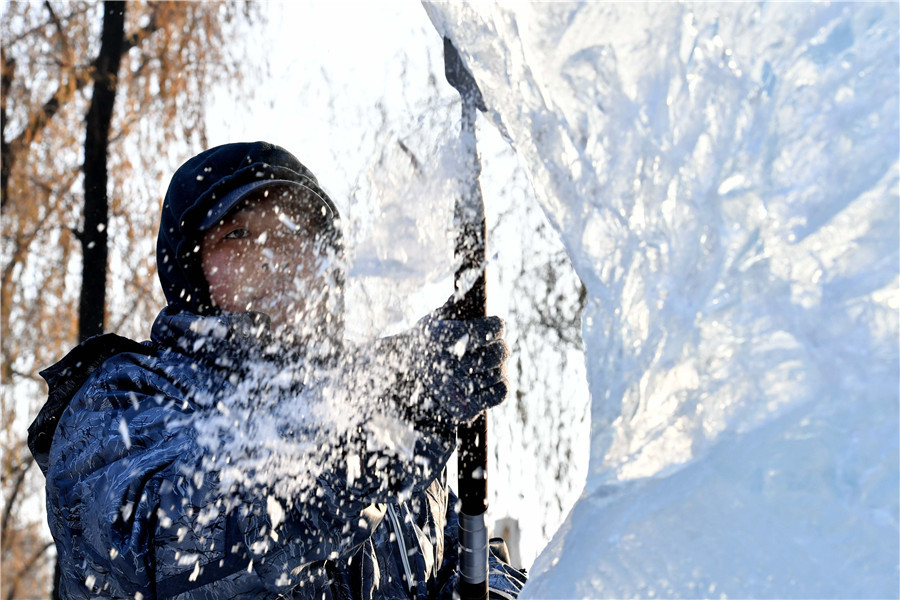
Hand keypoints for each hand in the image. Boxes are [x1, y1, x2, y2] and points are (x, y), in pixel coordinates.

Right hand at [378, 315, 509, 425]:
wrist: (400, 377)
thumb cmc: (423, 342)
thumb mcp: (433, 319)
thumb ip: (454, 304)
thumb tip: (474, 281)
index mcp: (447, 337)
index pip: (494, 327)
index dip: (497, 325)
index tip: (494, 326)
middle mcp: (452, 363)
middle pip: (500, 352)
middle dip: (500, 346)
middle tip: (495, 345)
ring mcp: (459, 388)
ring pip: (501, 372)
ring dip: (498, 366)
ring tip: (486, 364)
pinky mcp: (465, 409)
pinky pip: (501, 392)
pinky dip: (501, 385)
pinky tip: (491, 380)